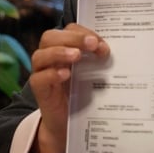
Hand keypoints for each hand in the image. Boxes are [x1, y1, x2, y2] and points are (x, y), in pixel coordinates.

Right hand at [28, 23, 109, 152]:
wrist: (68, 123)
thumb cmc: (81, 93)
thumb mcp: (92, 73)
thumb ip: (98, 61)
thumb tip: (114, 52)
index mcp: (64, 47)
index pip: (69, 30)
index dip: (84, 32)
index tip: (102, 44)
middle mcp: (49, 56)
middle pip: (51, 37)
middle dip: (73, 38)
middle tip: (92, 44)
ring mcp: (42, 72)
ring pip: (41, 55)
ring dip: (59, 52)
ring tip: (76, 56)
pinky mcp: (39, 89)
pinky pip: (39, 78)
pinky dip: (51, 74)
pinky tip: (65, 75)